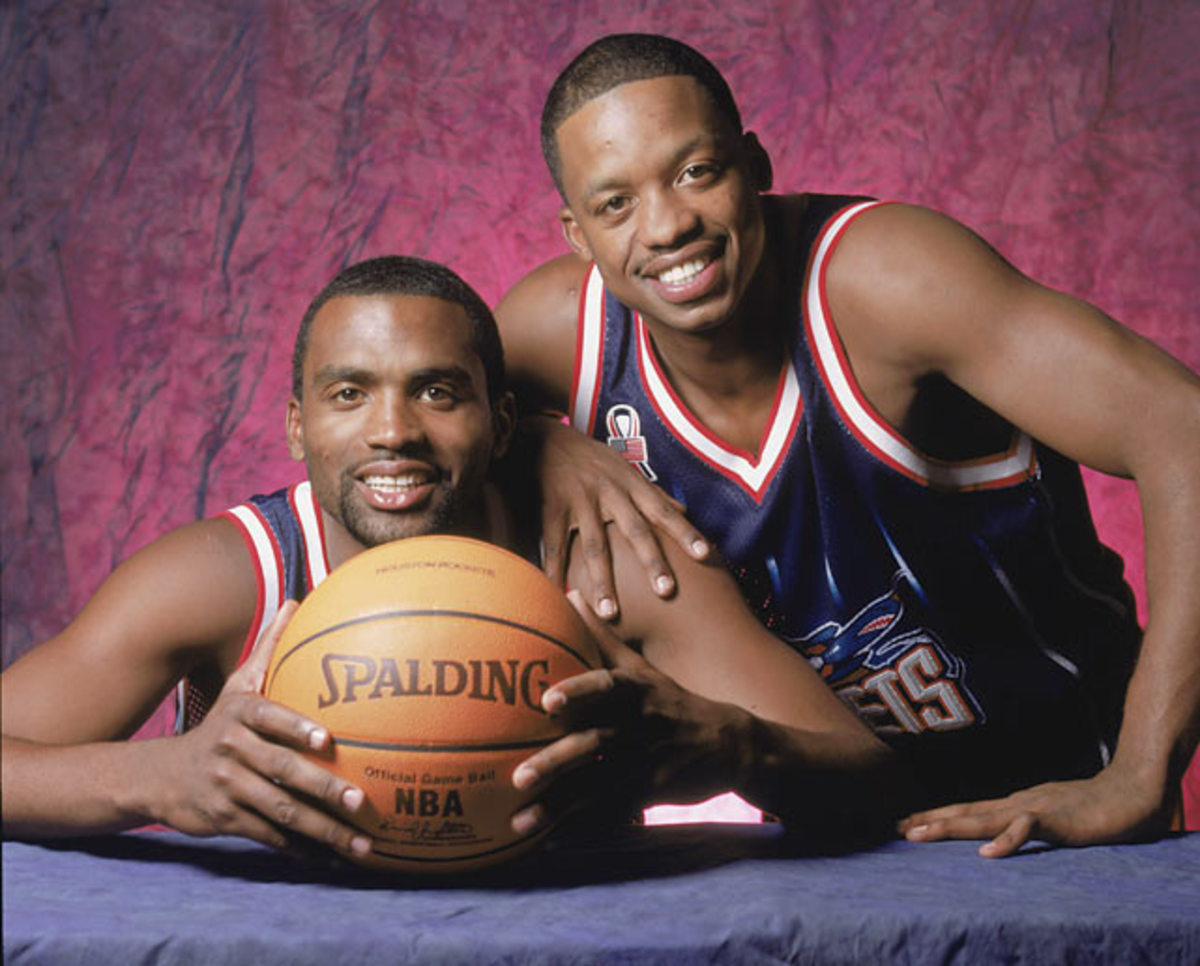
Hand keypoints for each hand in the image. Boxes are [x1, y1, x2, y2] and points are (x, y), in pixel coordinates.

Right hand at [150, 602, 370, 857]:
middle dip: (323, 789)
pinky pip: (272, 838)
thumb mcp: (237, 686)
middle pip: (283, 773)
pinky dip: (304, 850)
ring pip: (282, 813)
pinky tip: (336, 858)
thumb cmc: (219, 725)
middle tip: (360, 800)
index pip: (270, 719)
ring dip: (324, 830)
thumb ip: (268, 647)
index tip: (327, 741)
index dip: (296, 730)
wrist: (160, 777)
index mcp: (240, 715)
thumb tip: (297, 599)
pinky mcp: (229, 821)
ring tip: (361, 841)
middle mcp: (232, 752)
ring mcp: (230, 790)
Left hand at [510, 591, 746, 835]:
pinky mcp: (651, 796)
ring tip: (521, 821)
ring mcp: (646, 765)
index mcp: (635, 693)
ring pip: (598, 788)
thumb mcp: (643, 669)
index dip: (578, 693)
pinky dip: (583, 830)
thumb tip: (567, 594)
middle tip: (519, 775)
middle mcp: (640, 728)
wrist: (729, 744)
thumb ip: (602, 637)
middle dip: (557, 762)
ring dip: (559, 806)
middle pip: (596, 745)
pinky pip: (612, 815)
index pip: (606, 688)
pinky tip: (552, 842)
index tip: (547, 702)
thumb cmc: (670, 702)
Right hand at [534, 417, 709, 618]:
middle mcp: (611, 493)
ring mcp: (581, 501)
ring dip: (602, 581)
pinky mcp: (552, 507)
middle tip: (667, 592)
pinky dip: (555, 571)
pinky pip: (555, 545)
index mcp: (632, 486)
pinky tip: (558, 594)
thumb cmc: (591, 458)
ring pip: (595, 546)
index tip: (705, 556)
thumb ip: (654, 493)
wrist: (545, 437)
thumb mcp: (625, 468)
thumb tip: (685, 509)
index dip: (685, 533)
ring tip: (610, 613)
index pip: (664, 512)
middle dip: (652, 562)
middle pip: (635, 531)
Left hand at [897, 763, 1175, 856]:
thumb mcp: (1046, 814)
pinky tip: (987, 853)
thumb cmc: (1088, 806)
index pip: (967, 810)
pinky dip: (1006, 841)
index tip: (905, 823)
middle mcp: (1015, 803)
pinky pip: (1026, 829)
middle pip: (966, 811)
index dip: (936, 816)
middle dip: (930, 820)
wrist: (1127, 794)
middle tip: (897, 828)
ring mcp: (1033, 809)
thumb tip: (998, 833)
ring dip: (951, 826)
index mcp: (1012, 804)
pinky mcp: (1055, 820)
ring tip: (921, 834)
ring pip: (985, 818)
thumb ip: (1022, 821)